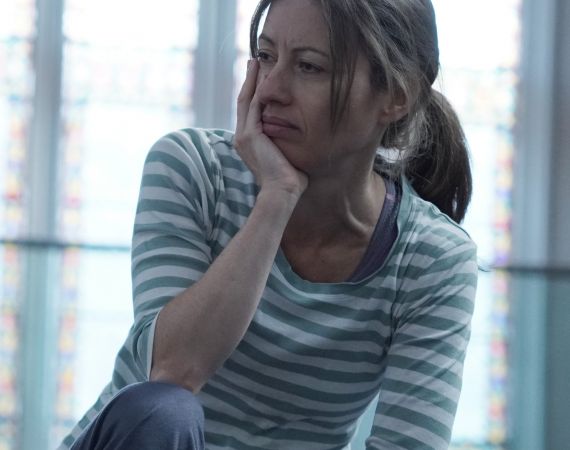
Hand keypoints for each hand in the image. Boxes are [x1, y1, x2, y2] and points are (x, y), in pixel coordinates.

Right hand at [234, 59, 307, 197]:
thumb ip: (288, 144)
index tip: (260, 79)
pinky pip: (253, 105)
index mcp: (250, 143)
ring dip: (251, 80)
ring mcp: (244, 136)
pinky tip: (260, 73)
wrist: (282, 193)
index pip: (250, 112)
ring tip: (255, 62)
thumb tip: (302, 137)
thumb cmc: (290, 181)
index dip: (254, 94)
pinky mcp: (250, 135)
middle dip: (250, 81)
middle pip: (245, 102)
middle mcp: (242, 138)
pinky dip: (256, 88)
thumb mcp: (287, 156)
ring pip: (247, 100)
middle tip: (253, 62)